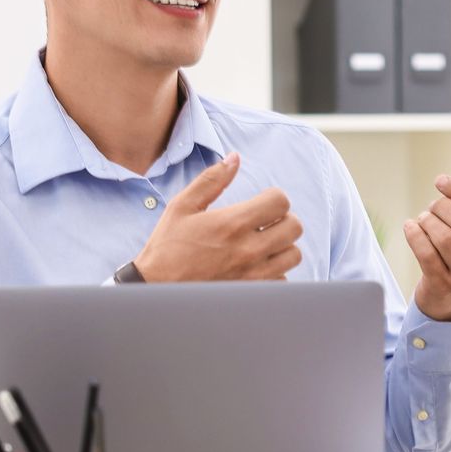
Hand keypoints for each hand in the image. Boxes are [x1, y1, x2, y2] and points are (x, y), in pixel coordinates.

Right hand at [133, 152, 303, 282]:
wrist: (156, 290)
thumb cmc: (167, 247)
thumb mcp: (182, 207)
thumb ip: (211, 180)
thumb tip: (235, 158)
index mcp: (232, 224)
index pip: (280, 201)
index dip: (273, 197)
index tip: (262, 202)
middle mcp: (248, 250)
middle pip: (294, 227)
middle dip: (283, 219)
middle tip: (266, 221)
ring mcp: (253, 275)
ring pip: (294, 255)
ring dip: (282, 245)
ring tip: (264, 243)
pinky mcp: (251, 293)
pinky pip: (282, 280)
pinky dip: (275, 271)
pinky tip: (257, 265)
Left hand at [404, 159, 450, 321]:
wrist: (450, 295)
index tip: (439, 181)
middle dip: (441, 206)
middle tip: (431, 206)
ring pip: (443, 237)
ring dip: (427, 221)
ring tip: (422, 219)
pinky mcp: (445, 286)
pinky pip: (426, 253)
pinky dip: (414, 235)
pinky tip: (410, 227)